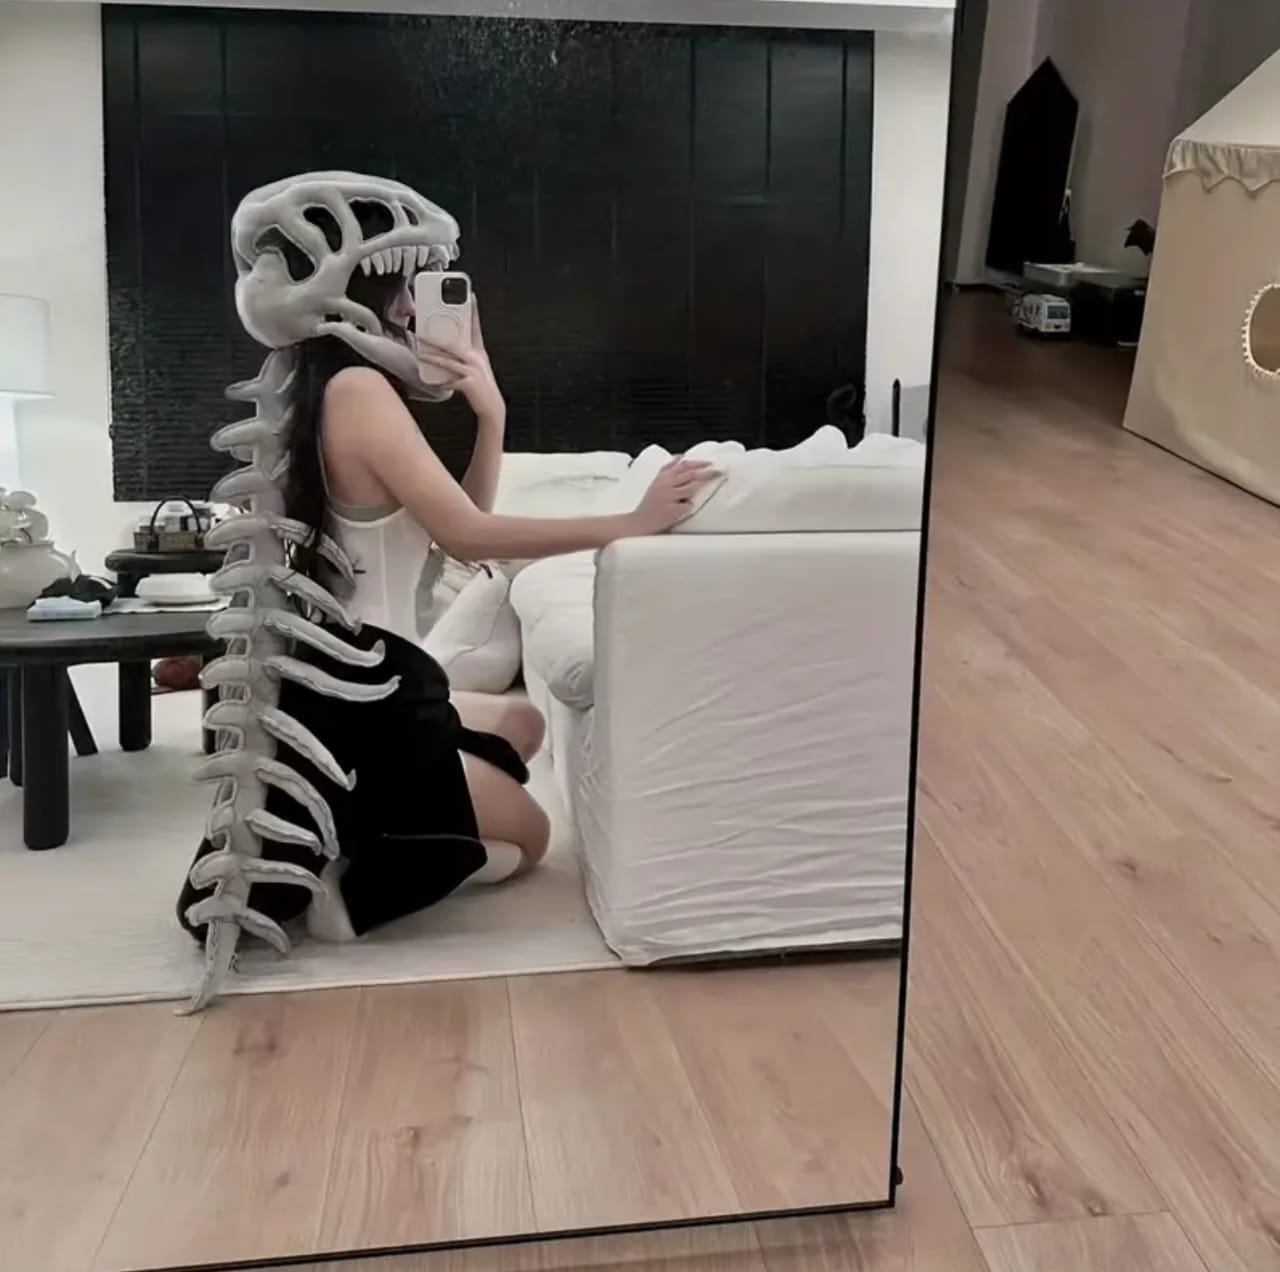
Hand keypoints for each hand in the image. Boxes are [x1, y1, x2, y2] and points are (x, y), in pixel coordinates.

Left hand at [417, 297, 505, 425]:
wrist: (492, 407)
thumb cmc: (482, 387)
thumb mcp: (477, 367)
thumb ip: (463, 356)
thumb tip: (445, 351)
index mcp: (479, 352)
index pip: (476, 327)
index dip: (474, 311)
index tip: (471, 297)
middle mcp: (477, 359)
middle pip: (453, 343)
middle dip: (436, 337)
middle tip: (421, 331)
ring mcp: (473, 371)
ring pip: (448, 360)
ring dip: (431, 357)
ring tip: (419, 353)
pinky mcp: (468, 384)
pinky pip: (450, 381)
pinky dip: (441, 381)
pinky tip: (433, 381)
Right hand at [629, 459, 721, 534]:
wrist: (638, 523)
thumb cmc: (649, 505)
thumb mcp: (656, 483)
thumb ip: (667, 471)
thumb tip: (680, 458)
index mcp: (663, 477)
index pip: (683, 465)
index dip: (698, 463)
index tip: (711, 463)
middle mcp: (665, 484)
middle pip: (690, 474)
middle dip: (707, 472)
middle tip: (720, 472)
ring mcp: (668, 497)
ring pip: (691, 488)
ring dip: (701, 486)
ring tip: (712, 485)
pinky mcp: (671, 510)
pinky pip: (687, 507)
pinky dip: (688, 507)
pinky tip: (685, 511)